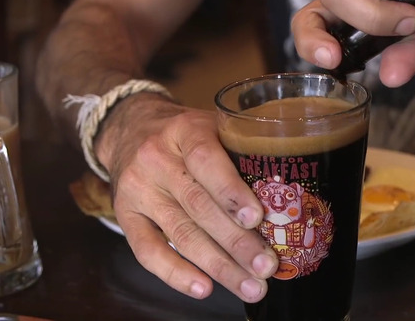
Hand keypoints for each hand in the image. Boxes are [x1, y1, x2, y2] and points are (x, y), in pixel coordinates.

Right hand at [95, 94, 277, 301]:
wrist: (131, 129)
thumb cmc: (189, 133)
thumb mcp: (214, 125)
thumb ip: (242, 152)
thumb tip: (288, 199)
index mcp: (185, 130)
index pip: (206, 160)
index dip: (231, 192)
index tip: (257, 219)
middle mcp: (157, 159)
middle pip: (198, 206)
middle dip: (236, 241)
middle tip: (266, 266)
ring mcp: (138, 189)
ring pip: (180, 234)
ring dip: (218, 265)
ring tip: (250, 286)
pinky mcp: (126, 215)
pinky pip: (147, 251)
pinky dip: (176, 273)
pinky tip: (204, 288)